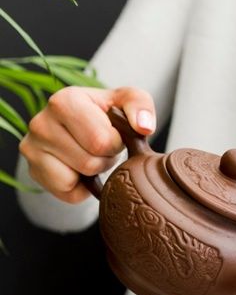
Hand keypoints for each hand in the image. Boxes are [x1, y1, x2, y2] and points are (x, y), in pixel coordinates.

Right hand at [19, 86, 155, 203]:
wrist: (81, 127)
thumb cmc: (106, 114)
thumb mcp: (127, 101)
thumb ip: (141, 106)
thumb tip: (144, 126)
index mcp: (64, 101)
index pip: (101, 141)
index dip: (115, 144)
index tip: (111, 134)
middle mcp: (40, 123)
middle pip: (90, 162)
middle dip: (105, 159)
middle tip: (101, 148)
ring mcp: (32, 148)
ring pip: (77, 178)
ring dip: (93, 172)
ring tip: (89, 154)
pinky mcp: (33, 171)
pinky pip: (68, 193)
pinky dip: (80, 188)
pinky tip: (79, 168)